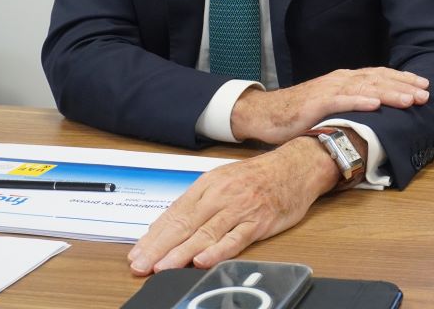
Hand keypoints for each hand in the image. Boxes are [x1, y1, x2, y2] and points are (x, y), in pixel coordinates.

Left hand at [128, 136, 337, 274]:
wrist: (296, 166)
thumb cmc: (259, 176)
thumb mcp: (223, 180)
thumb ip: (197, 203)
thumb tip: (166, 227)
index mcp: (209, 184)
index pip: (175, 213)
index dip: (154, 236)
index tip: (137, 253)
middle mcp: (222, 195)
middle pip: (185, 225)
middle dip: (160, 248)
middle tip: (140, 265)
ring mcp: (241, 209)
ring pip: (206, 233)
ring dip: (181, 253)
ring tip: (162, 267)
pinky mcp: (259, 222)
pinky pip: (236, 239)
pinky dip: (218, 251)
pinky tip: (202, 260)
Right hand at [231, 67, 429, 143]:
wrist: (266, 114)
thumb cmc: (300, 112)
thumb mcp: (332, 106)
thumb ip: (352, 105)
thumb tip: (377, 112)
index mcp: (346, 80)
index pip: (380, 76)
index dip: (403, 79)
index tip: (424, 85)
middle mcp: (341, 80)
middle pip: (378, 79)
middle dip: (404, 85)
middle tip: (426, 93)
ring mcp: (329, 90)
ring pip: (365, 88)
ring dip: (390, 93)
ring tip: (410, 99)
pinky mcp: (317, 103)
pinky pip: (342, 101)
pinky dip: (360, 101)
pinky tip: (376, 104)